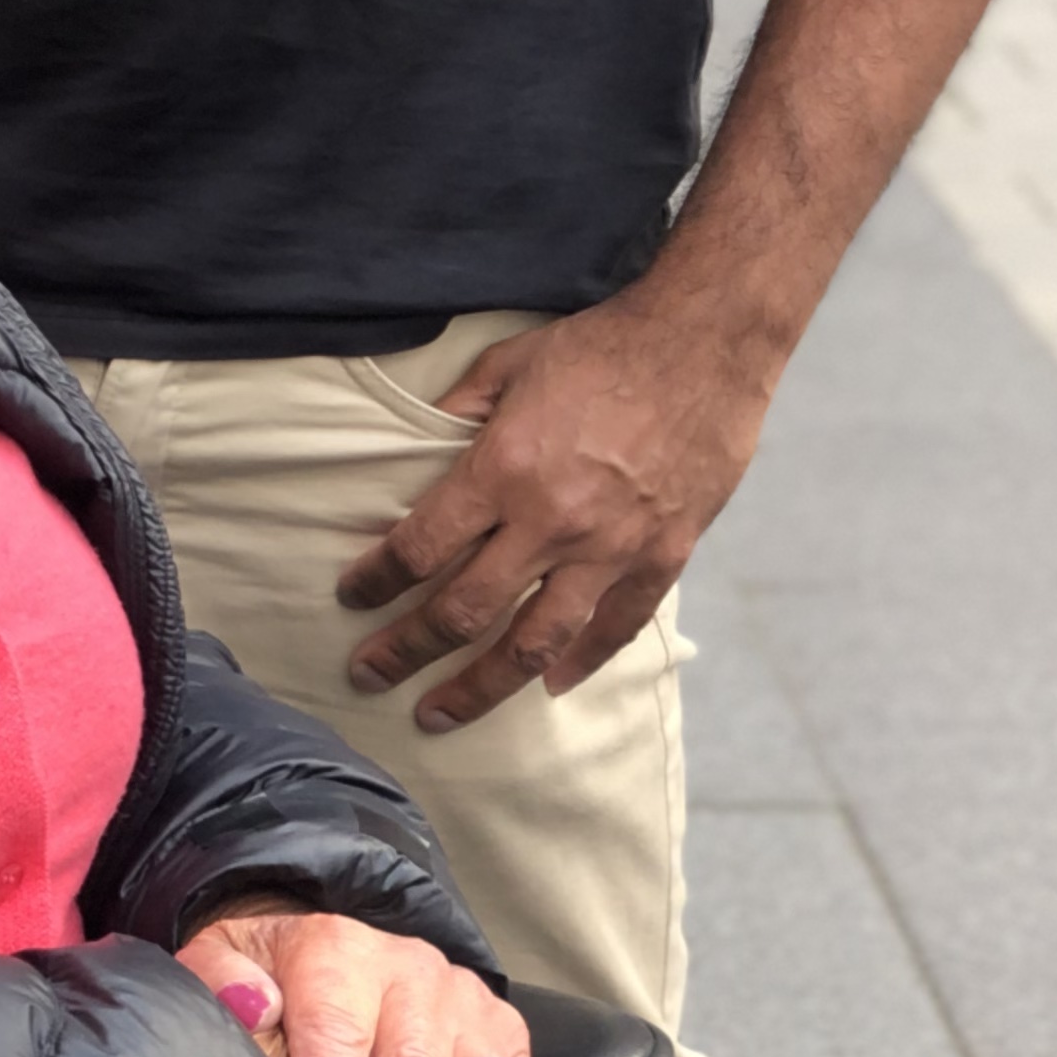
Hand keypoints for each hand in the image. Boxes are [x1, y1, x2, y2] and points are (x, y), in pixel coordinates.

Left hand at [332, 280, 781, 729]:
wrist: (705, 343)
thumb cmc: (601, 345)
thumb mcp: (508, 362)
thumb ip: (459, 410)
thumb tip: (420, 442)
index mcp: (504, 470)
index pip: (420, 547)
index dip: (377, 580)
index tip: (352, 599)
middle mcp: (551, 522)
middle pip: (464, 611)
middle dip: (406, 650)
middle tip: (369, 676)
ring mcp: (611, 549)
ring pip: (535, 644)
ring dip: (482, 687)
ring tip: (442, 713)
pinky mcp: (663, 557)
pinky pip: (615, 629)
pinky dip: (580, 664)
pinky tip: (549, 686)